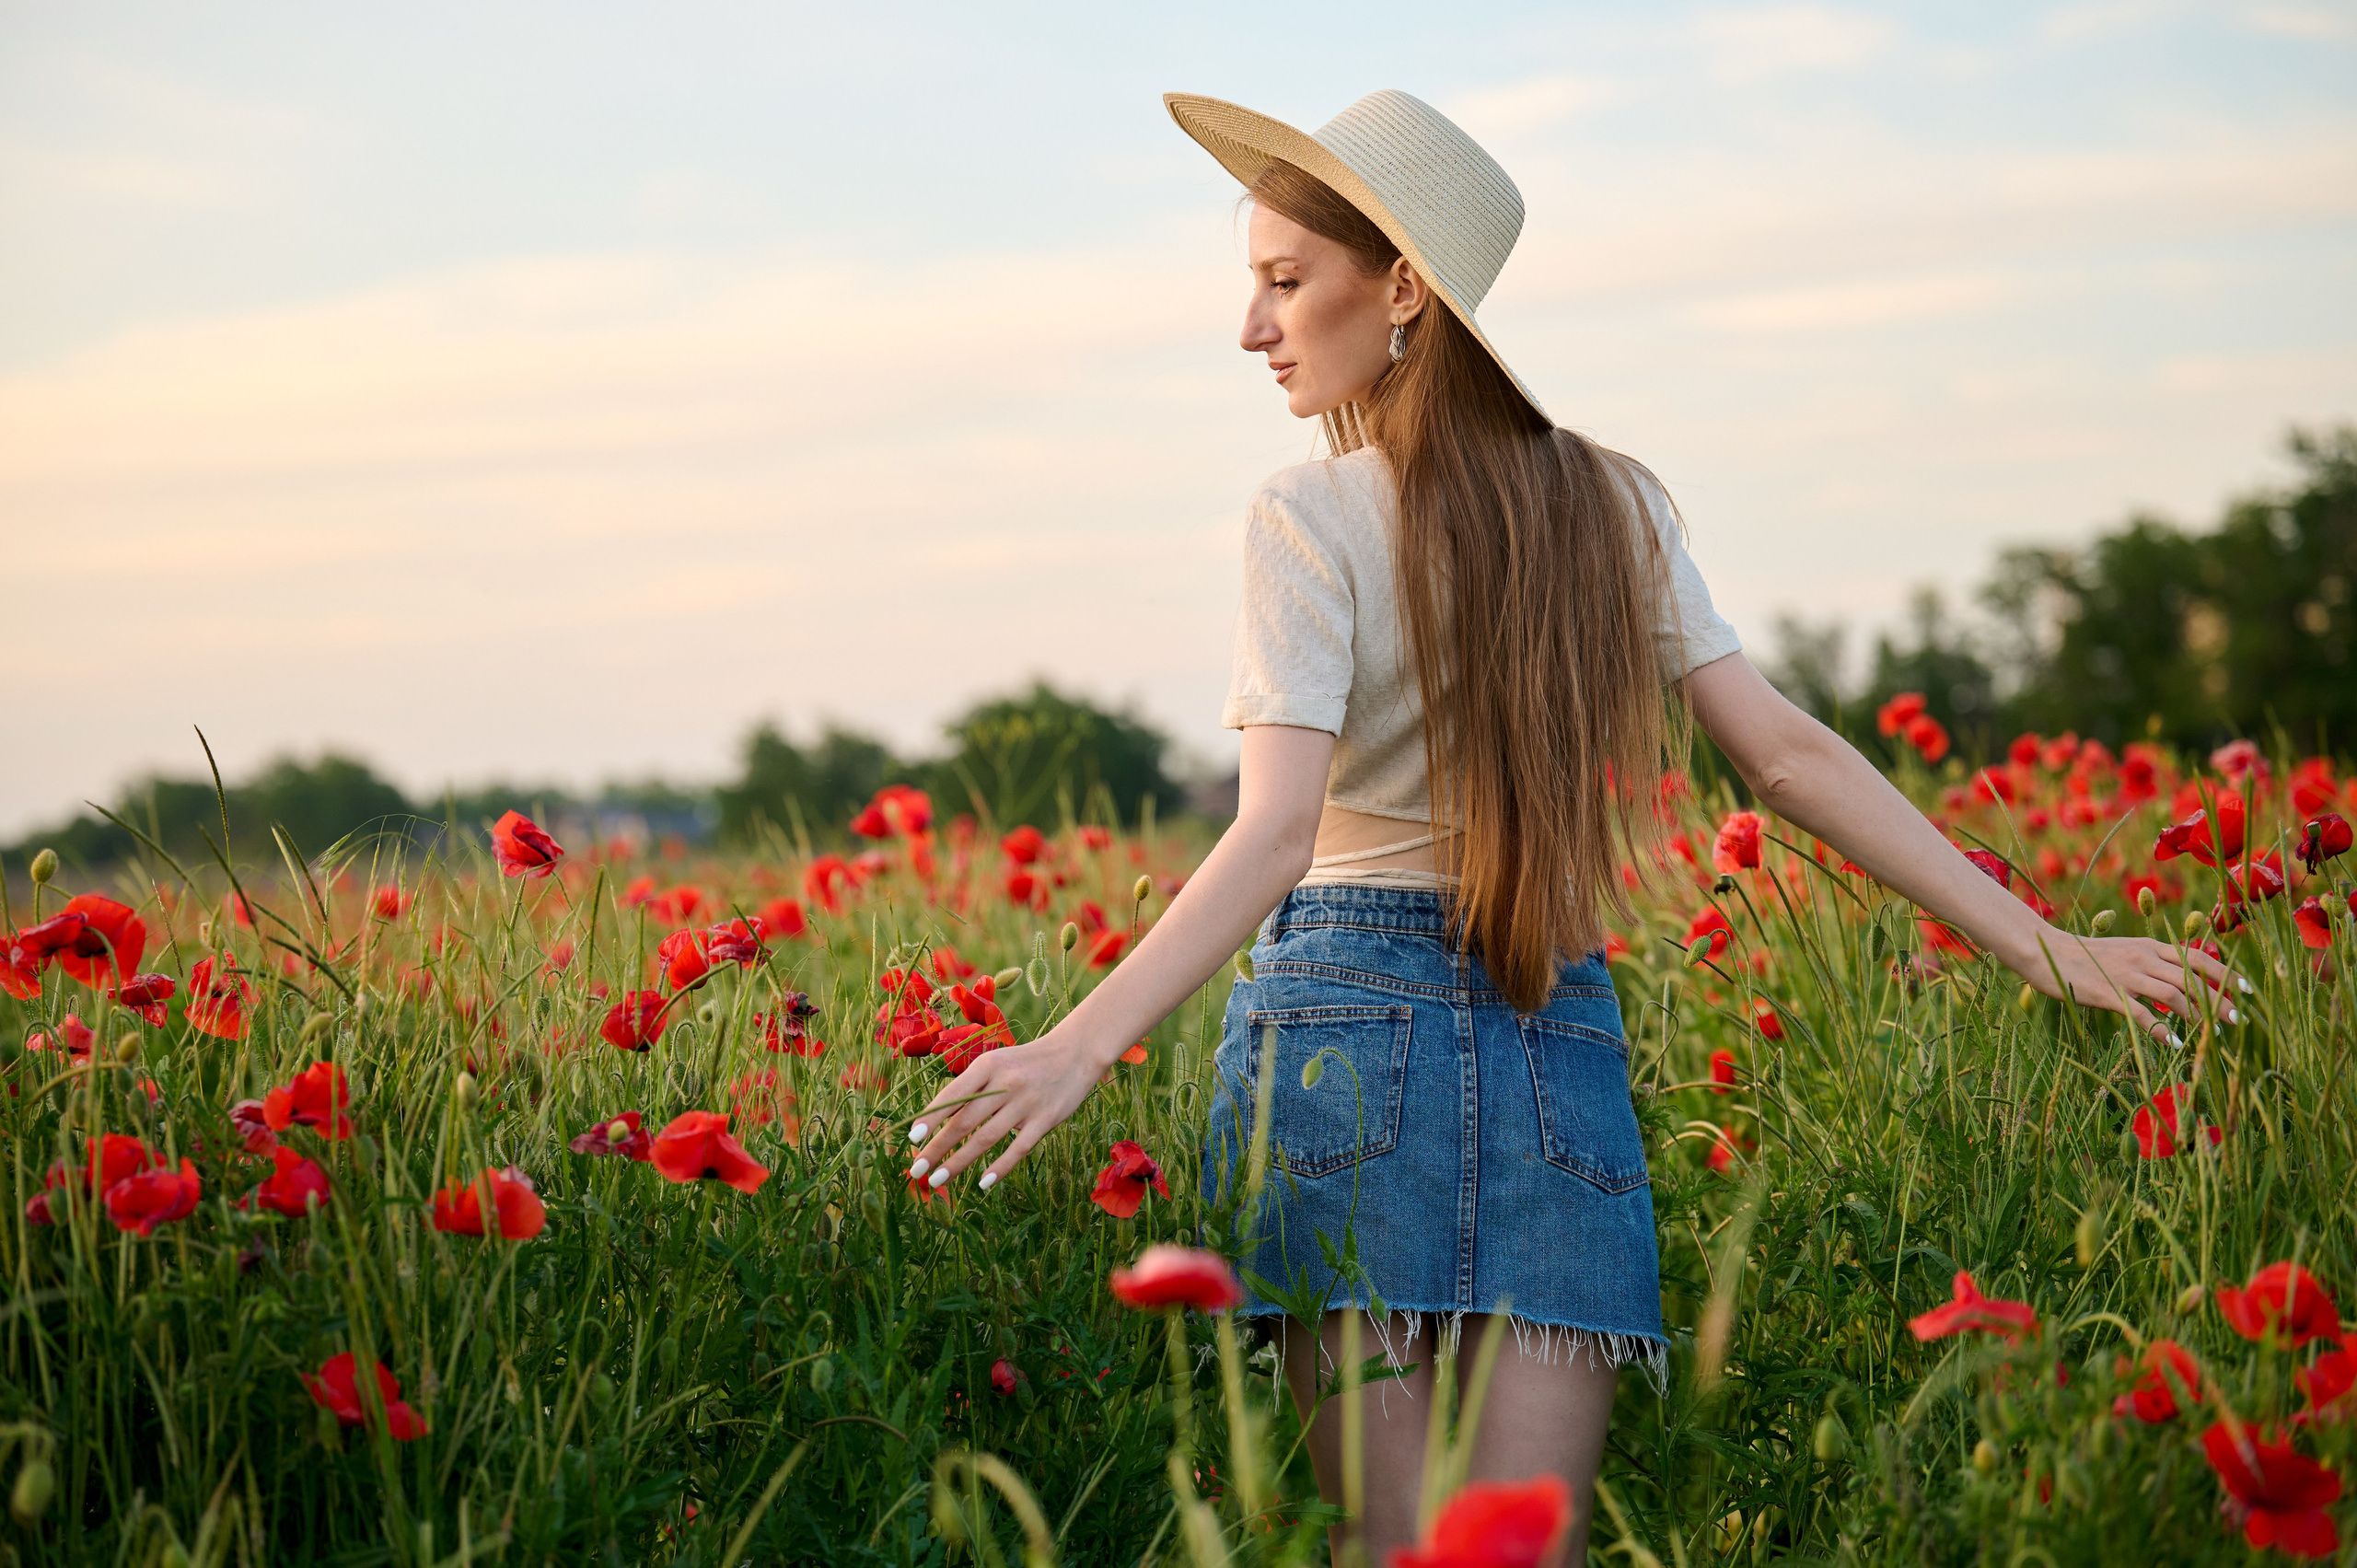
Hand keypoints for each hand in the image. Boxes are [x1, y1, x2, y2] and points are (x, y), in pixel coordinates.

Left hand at [906, 1026, 1109, 1191]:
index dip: (930, 1119)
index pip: (953, 1096)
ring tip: (938, 1180)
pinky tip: (982, 1183)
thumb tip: (937, 1120)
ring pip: (985, 1139)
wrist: (1074, 1053)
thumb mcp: (997, 1064)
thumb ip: (972, 1087)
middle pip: (964, 1122)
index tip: (911, 1140)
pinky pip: (1018, 1149)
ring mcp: (1026, 1103)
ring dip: (958, 1162)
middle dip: (936, 1148)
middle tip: (916, 1170)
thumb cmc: (1025, 1063)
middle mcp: (1005, 1084)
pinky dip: (999, 1167)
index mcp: (988, 1066)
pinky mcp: (1046, 1120)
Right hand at [2006, 927, 2248, 1041]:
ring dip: (2198, 1016)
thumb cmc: (2084, 955)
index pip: (2198, 958)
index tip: (2247, 990)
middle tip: (2239, 1020)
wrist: (2046, 950)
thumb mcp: (2124, 951)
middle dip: (2220, 1000)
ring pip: (2174, 995)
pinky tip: (2174, 1043)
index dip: (2226, 974)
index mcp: (2150, 946)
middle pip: (2193, 979)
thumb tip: (2181, 980)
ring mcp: (2127, 975)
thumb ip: (2152, 962)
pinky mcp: (2109, 993)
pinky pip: (2142, 1013)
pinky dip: (2161, 1030)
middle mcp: (2144, 958)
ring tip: (2213, 1034)